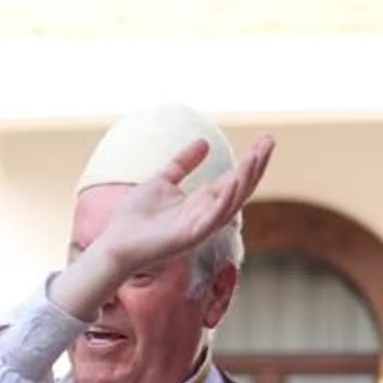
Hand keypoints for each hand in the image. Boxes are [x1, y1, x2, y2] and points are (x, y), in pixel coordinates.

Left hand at [52, 133, 273, 324]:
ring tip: (258, 156)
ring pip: (232, 202)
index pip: (235, 179)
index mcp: (202, 202)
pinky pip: (213, 218)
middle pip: (240, 189)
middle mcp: (206, 214)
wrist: (114, 244)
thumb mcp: (161, 180)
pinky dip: (224, 200)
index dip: (251, 160)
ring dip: (246, 179)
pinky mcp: (190, 237)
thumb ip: (182, 163)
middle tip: (269, 141)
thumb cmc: (134, 218)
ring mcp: (200, 227)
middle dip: (256, 166)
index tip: (266, 139)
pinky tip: (233, 181)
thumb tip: (204, 141)